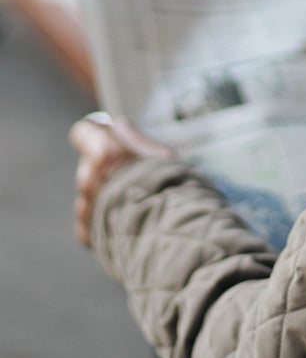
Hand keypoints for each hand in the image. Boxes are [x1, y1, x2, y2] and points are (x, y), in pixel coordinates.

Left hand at [69, 113, 172, 247]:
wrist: (167, 231)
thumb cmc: (169, 188)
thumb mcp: (162, 156)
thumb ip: (135, 140)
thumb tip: (120, 124)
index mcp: (107, 152)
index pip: (84, 132)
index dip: (95, 135)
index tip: (109, 141)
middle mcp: (90, 176)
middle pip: (90, 166)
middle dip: (107, 171)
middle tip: (134, 177)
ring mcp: (86, 205)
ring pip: (90, 195)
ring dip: (106, 197)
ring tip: (134, 204)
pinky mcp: (88, 232)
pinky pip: (91, 223)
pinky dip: (105, 223)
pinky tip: (126, 223)